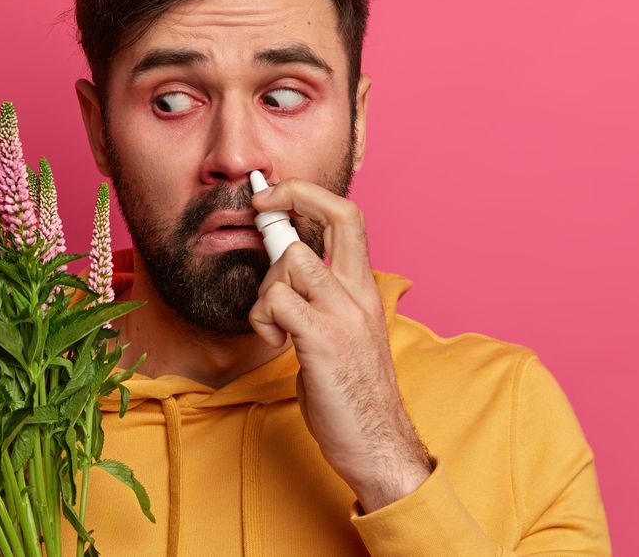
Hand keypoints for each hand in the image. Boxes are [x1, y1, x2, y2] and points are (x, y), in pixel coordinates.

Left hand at [248, 177, 432, 512]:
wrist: (377, 443)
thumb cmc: (352, 392)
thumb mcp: (342, 331)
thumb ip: (319, 297)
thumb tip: (282, 265)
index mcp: (364, 289)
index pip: (348, 217)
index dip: (308, 194)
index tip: (274, 195)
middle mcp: (359, 294)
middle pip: (336, 216)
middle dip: (292, 197)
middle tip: (261, 208)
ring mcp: (344, 316)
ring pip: (293, 260)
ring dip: (267, 286)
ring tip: (273, 323)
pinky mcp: (323, 343)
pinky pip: (278, 302)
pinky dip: (263, 319)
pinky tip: (275, 343)